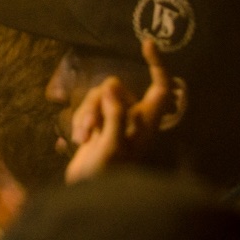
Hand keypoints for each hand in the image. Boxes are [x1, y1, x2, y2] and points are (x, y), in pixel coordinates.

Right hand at [64, 39, 179, 182]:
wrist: (89, 196)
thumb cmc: (107, 174)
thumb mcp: (112, 144)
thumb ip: (114, 113)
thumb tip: (112, 83)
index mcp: (147, 123)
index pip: (161, 88)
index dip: (158, 64)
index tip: (146, 44)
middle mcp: (134, 119)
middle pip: (117, 90)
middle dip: (99, 103)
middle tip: (91, 128)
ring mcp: (115, 123)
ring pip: (99, 97)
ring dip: (87, 114)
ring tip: (83, 139)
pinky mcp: (99, 127)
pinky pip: (89, 109)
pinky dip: (82, 122)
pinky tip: (79, 141)